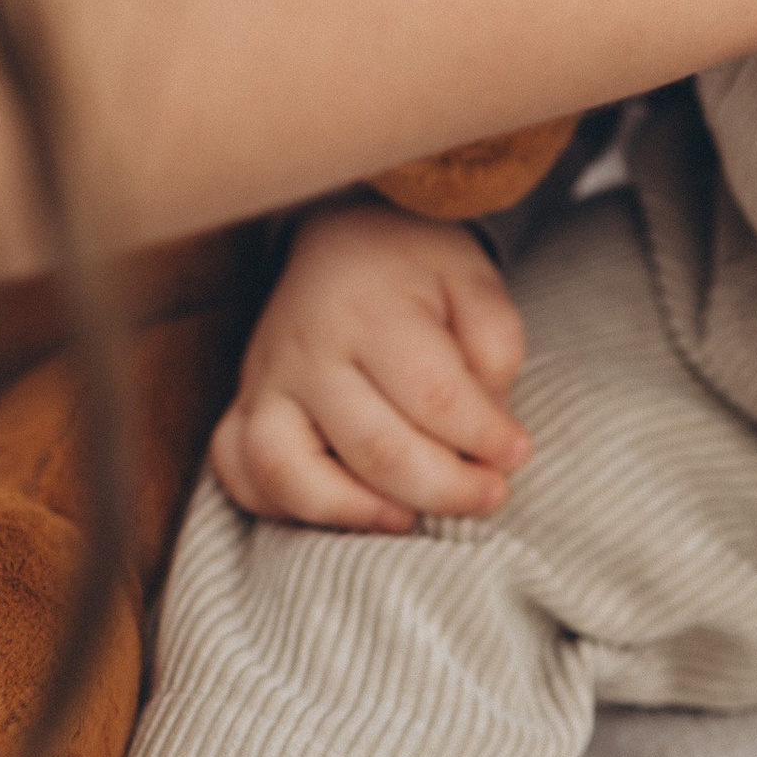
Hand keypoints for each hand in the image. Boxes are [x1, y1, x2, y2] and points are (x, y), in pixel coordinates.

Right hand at [209, 199, 530, 533]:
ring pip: (287, 471)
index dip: (484, 437)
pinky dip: (278, 506)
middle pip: (373, 447)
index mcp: (373, 312)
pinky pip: (239, 472)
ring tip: (411, 519)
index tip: (517, 452)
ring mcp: (265, 383)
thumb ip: (494, 344)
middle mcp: (309, 352)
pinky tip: (340, 509)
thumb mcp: (473, 279)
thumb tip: (491, 418)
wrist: (342, 237)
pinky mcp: (242, 406)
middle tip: (490, 495)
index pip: (434, 395)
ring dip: (355, 512)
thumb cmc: (417, 267)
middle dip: (443, 487)